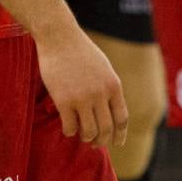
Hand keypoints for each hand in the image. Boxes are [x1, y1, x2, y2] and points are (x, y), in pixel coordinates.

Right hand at [35, 26, 127, 147]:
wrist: (59, 36)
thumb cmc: (79, 50)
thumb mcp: (103, 67)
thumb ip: (108, 88)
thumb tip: (109, 110)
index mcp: (113, 85)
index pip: (122, 118)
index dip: (120, 135)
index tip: (116, 143)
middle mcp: (100, 94)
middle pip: (106, 129)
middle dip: (101, 141)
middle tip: (95, 144)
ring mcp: (82, 98)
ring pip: (89, 131)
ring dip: (86, 138)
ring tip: (81, 136)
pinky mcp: (63, 100)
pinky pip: (70, 127)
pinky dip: (70, 132)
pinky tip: (68, 128)